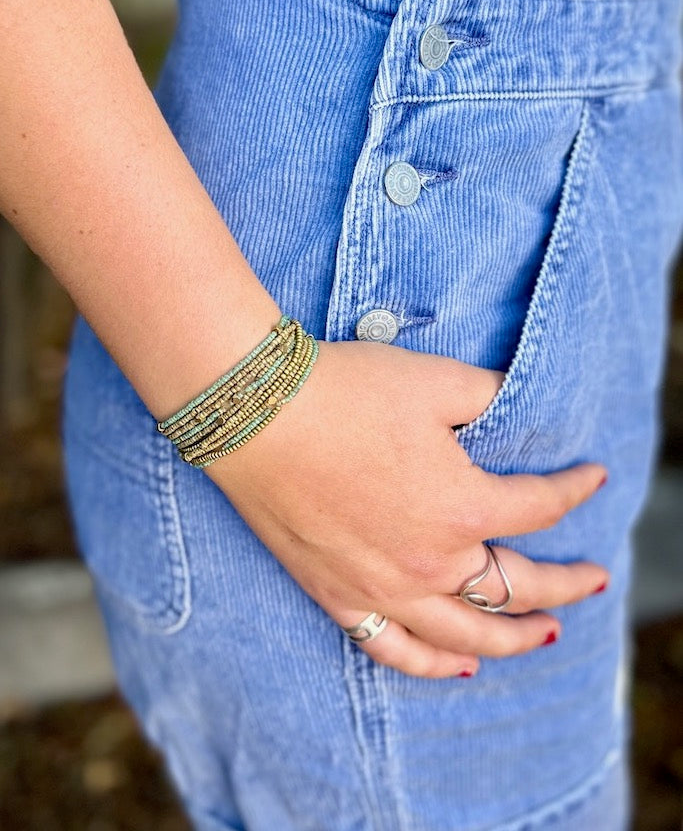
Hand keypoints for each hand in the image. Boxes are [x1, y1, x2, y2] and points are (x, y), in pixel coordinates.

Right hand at [203, 339, 607, 678]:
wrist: (258, 413)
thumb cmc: (348, 391)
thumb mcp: (436, 380)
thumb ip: (489, 396)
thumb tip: (512, 399)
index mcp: (465, 506)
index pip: (541, 507)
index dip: (575, 490)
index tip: (594, 477)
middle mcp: (433, 561)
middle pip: (518, 586)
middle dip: (566, 584)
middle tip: (594, 579)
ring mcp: (384, 588)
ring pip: (467, 634)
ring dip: (515, 639)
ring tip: (546, 636)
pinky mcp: (338, 595)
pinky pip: (395, 649)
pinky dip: (433, 663)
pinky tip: (460, 665)